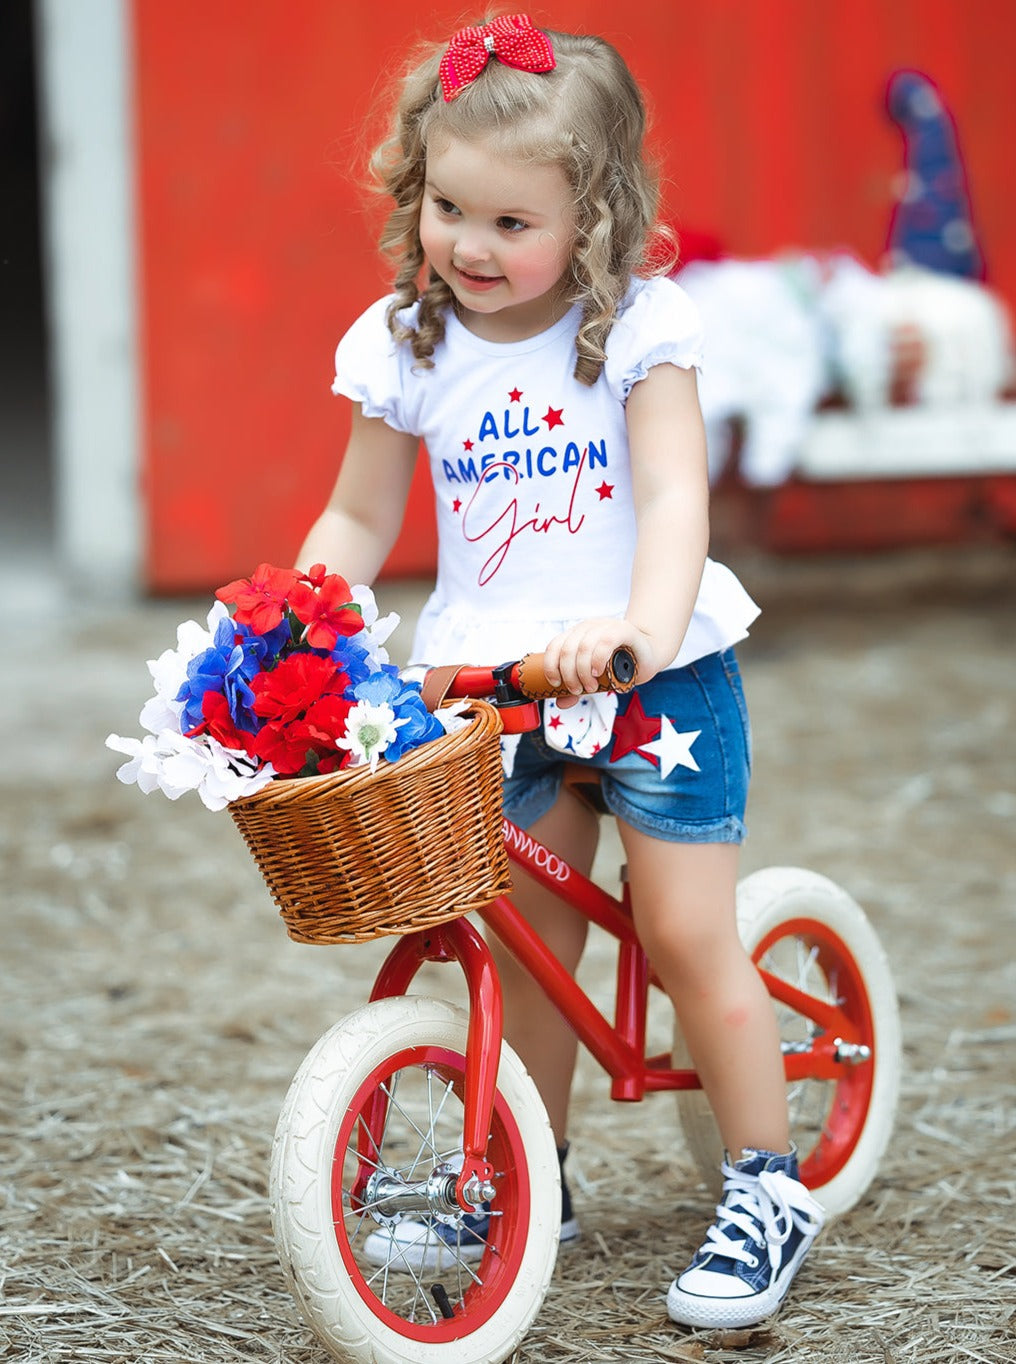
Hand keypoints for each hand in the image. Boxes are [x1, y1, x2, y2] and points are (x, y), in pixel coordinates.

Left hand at [542, 617, 660, 704]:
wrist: (649, 654)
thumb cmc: (620, 665)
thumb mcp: (595, 678)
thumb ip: (577, 688)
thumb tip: (560, 703)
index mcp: (576, 634)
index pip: (555, 646)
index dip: (551, 665)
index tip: (556, 683)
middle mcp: (588, 627)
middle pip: (567, 649)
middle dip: (569, 674)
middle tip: (578, 690)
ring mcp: (605, 626)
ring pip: (583, 647)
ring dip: (583, 672)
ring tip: (591, 687)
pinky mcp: (623, 629)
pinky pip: (605, 641)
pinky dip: (598, 659)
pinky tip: (599, 672)